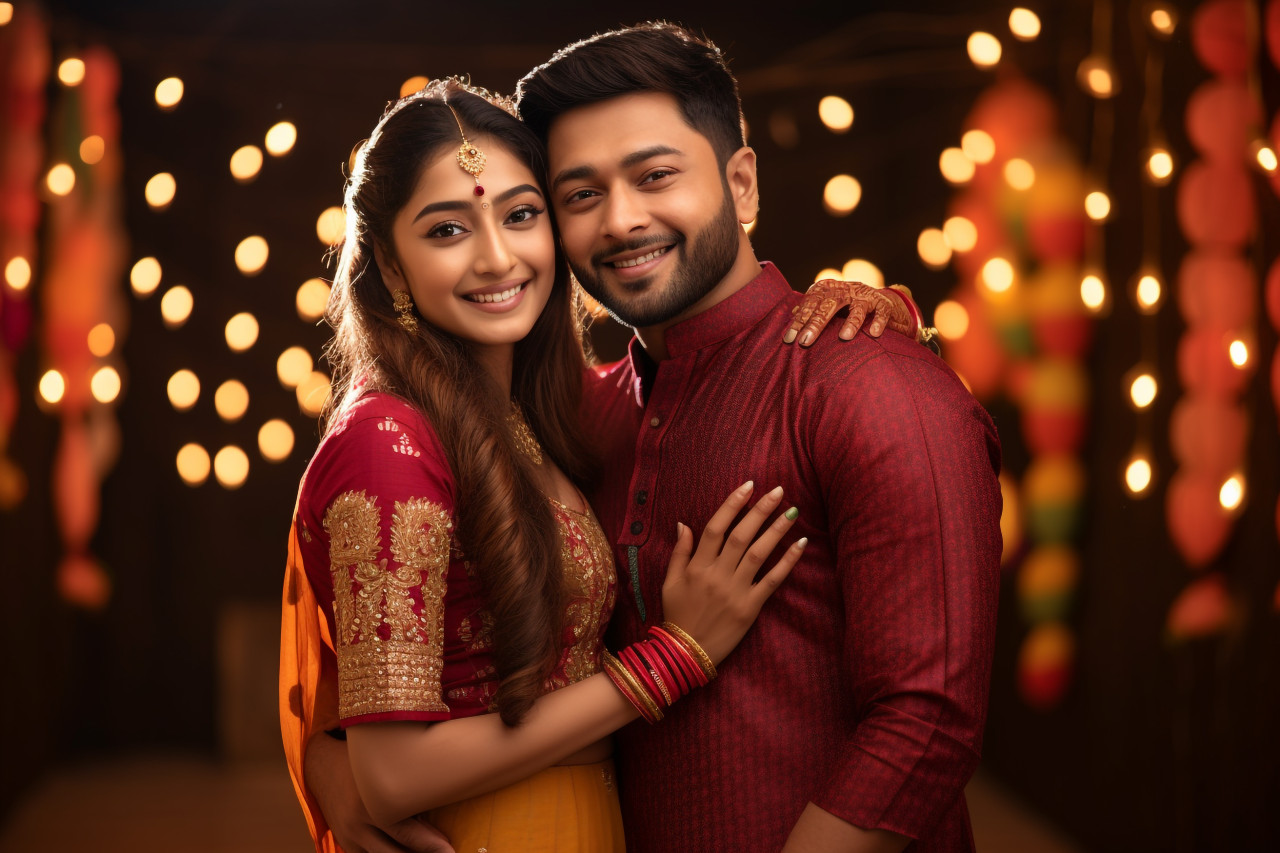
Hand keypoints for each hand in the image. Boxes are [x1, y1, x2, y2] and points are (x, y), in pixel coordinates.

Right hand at [306, 733, 455, 852]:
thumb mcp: (383, 765)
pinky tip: (405, 849)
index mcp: (370, 805)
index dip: (433, 845)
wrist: (321, 766)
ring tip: (426, 852)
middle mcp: (358, 826)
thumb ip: (407, 782)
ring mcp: (349, 838)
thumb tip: (443, 793)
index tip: (450, 850)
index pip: (408, 834)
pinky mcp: (344, 843)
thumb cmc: (361, 760)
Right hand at [661, 481, 805, 663]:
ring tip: (792, 511)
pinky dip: (788, 561)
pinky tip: (801, 545)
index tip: (748, 486)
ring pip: (759, 553)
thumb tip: (684, 523)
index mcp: (698, 566)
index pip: (716, 527)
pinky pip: (772, 580)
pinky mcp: (751, 607)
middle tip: (778, 491)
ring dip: (776, 530)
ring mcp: (736, 591)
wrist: (684, 653)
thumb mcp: (670, 582)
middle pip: (741, 535)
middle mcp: (718, 574)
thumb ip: (679, 552)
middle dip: (761, 510)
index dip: (733, 504)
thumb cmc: (676, 615)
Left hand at [783, 280, 918, 346]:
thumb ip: (813, 309)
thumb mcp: (829, 306)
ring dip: (851, 322)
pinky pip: (882, 311)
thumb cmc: (847, 308)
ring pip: (857, 308)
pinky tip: (874, 334)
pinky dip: (879, 321)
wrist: (881, 302)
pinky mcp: (884, 303)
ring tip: (844, 337)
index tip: (788, 340)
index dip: (799, 321)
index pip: (811, 303)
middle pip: (829, 304)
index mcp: (829, 289)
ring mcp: (865, 295)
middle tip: (805, 342)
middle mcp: (846, 289)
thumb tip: (792, 314)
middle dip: (816, 324)